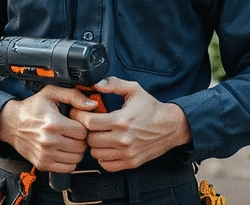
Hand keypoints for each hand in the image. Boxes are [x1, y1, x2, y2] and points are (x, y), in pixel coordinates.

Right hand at [0, 85, 98, 172]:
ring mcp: (45, 154)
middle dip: (81, 139)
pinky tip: (63, 150)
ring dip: (76, 150)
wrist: (11, 123)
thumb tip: (92, 105)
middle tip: (74, 133)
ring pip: (76, 159)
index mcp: (53, 123)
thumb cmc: (32, 108)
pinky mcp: (43, 164)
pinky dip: (69, 161)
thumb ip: (73, 96)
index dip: (82, 126)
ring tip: (68, 141)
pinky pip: (67, 168)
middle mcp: (49, 141)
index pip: (82, 132)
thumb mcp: (51, 93)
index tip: (76, 123)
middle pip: (81, 146)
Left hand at [70, 77, 191, 171]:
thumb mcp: (133, 89)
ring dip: (94, 144)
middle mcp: (123, 139)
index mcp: (121, 120)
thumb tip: (96, 84)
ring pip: (96, 153)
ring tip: (98, 134)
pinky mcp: (131, 163)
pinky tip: (107, 146)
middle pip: (90, 139)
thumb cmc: (151, 108)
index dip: (79, 116)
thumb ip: (113, 84)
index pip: (88, 122)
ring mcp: (127, 153)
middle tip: (89, 124)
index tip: (78, 112)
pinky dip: (103, 157)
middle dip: (86, 130)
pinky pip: (106, 165)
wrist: (171, 126)